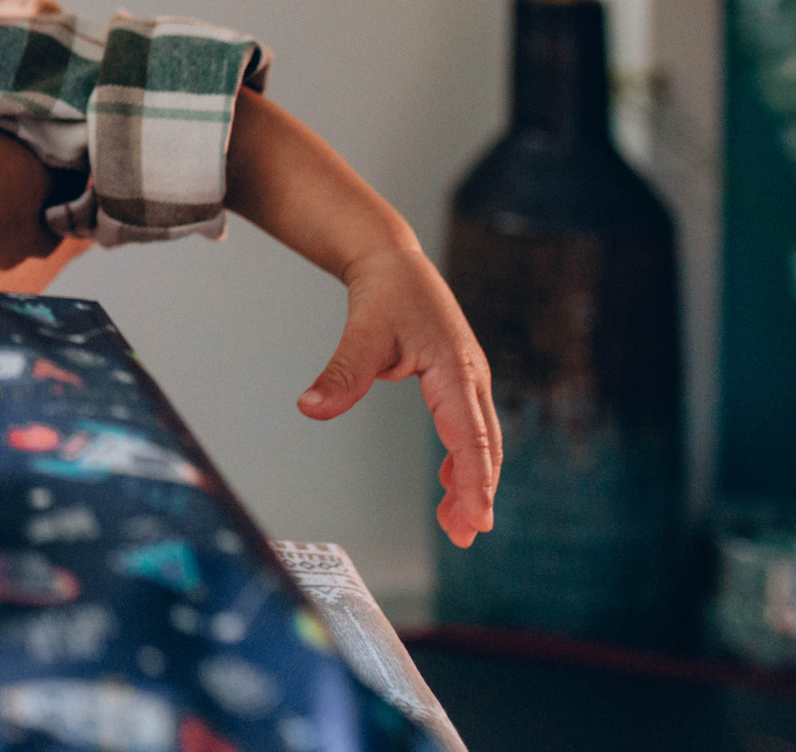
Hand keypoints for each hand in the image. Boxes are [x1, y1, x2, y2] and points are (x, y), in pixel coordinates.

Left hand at [298, 244, 501, 547]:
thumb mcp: (362, 332)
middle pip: (485, 446)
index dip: (474, 481)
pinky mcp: (460, 380)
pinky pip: (469, 427)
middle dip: (477, 492)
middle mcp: (472, 377)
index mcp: (455, 369)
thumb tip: (310, 408)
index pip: (471, 437)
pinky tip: (450, 483)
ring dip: (472, 481)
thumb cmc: (385, 294)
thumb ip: (342, 374)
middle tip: (466, 534)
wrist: (394, 261)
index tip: (475, 518)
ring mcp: (470, 379)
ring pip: (481, 440)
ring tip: (457, 524)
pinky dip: (463, 459)